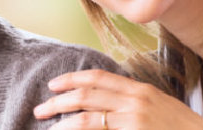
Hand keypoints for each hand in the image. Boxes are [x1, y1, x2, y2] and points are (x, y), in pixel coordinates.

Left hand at [33, 70, 202, 129]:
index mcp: (141, 90)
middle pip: (87, 94)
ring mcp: (134, 119)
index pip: (100, 77)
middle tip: (41, 109)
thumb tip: (111, 106)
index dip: (73, 79)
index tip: (55, 84)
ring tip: (47, 126)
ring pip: (88, 116)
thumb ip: (137, 103)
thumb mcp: (161, 109)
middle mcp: (136, 101)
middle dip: (59, 100)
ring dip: (63, 121)